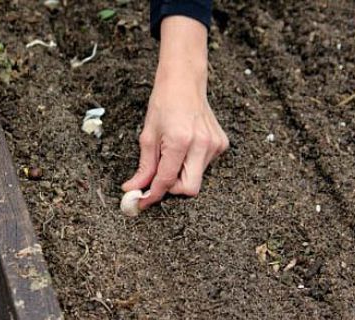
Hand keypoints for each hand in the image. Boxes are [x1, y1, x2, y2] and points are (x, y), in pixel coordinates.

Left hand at [122, 16, 228, 208]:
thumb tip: (133, 189)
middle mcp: (202, 144)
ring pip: (196, 179)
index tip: (142, 201)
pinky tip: (186, 147)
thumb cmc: (164, 104)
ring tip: (172, 153)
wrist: (184, 82)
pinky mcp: (221, 144)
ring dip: (181, 174)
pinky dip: (191, 164)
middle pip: (189, 189)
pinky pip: (204, 167)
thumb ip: (144, 167)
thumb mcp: (148, 136)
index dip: (152, 195)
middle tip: (159, 179)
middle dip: (172, 189)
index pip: (167, 180)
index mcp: (180, 140)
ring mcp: (214, 145)